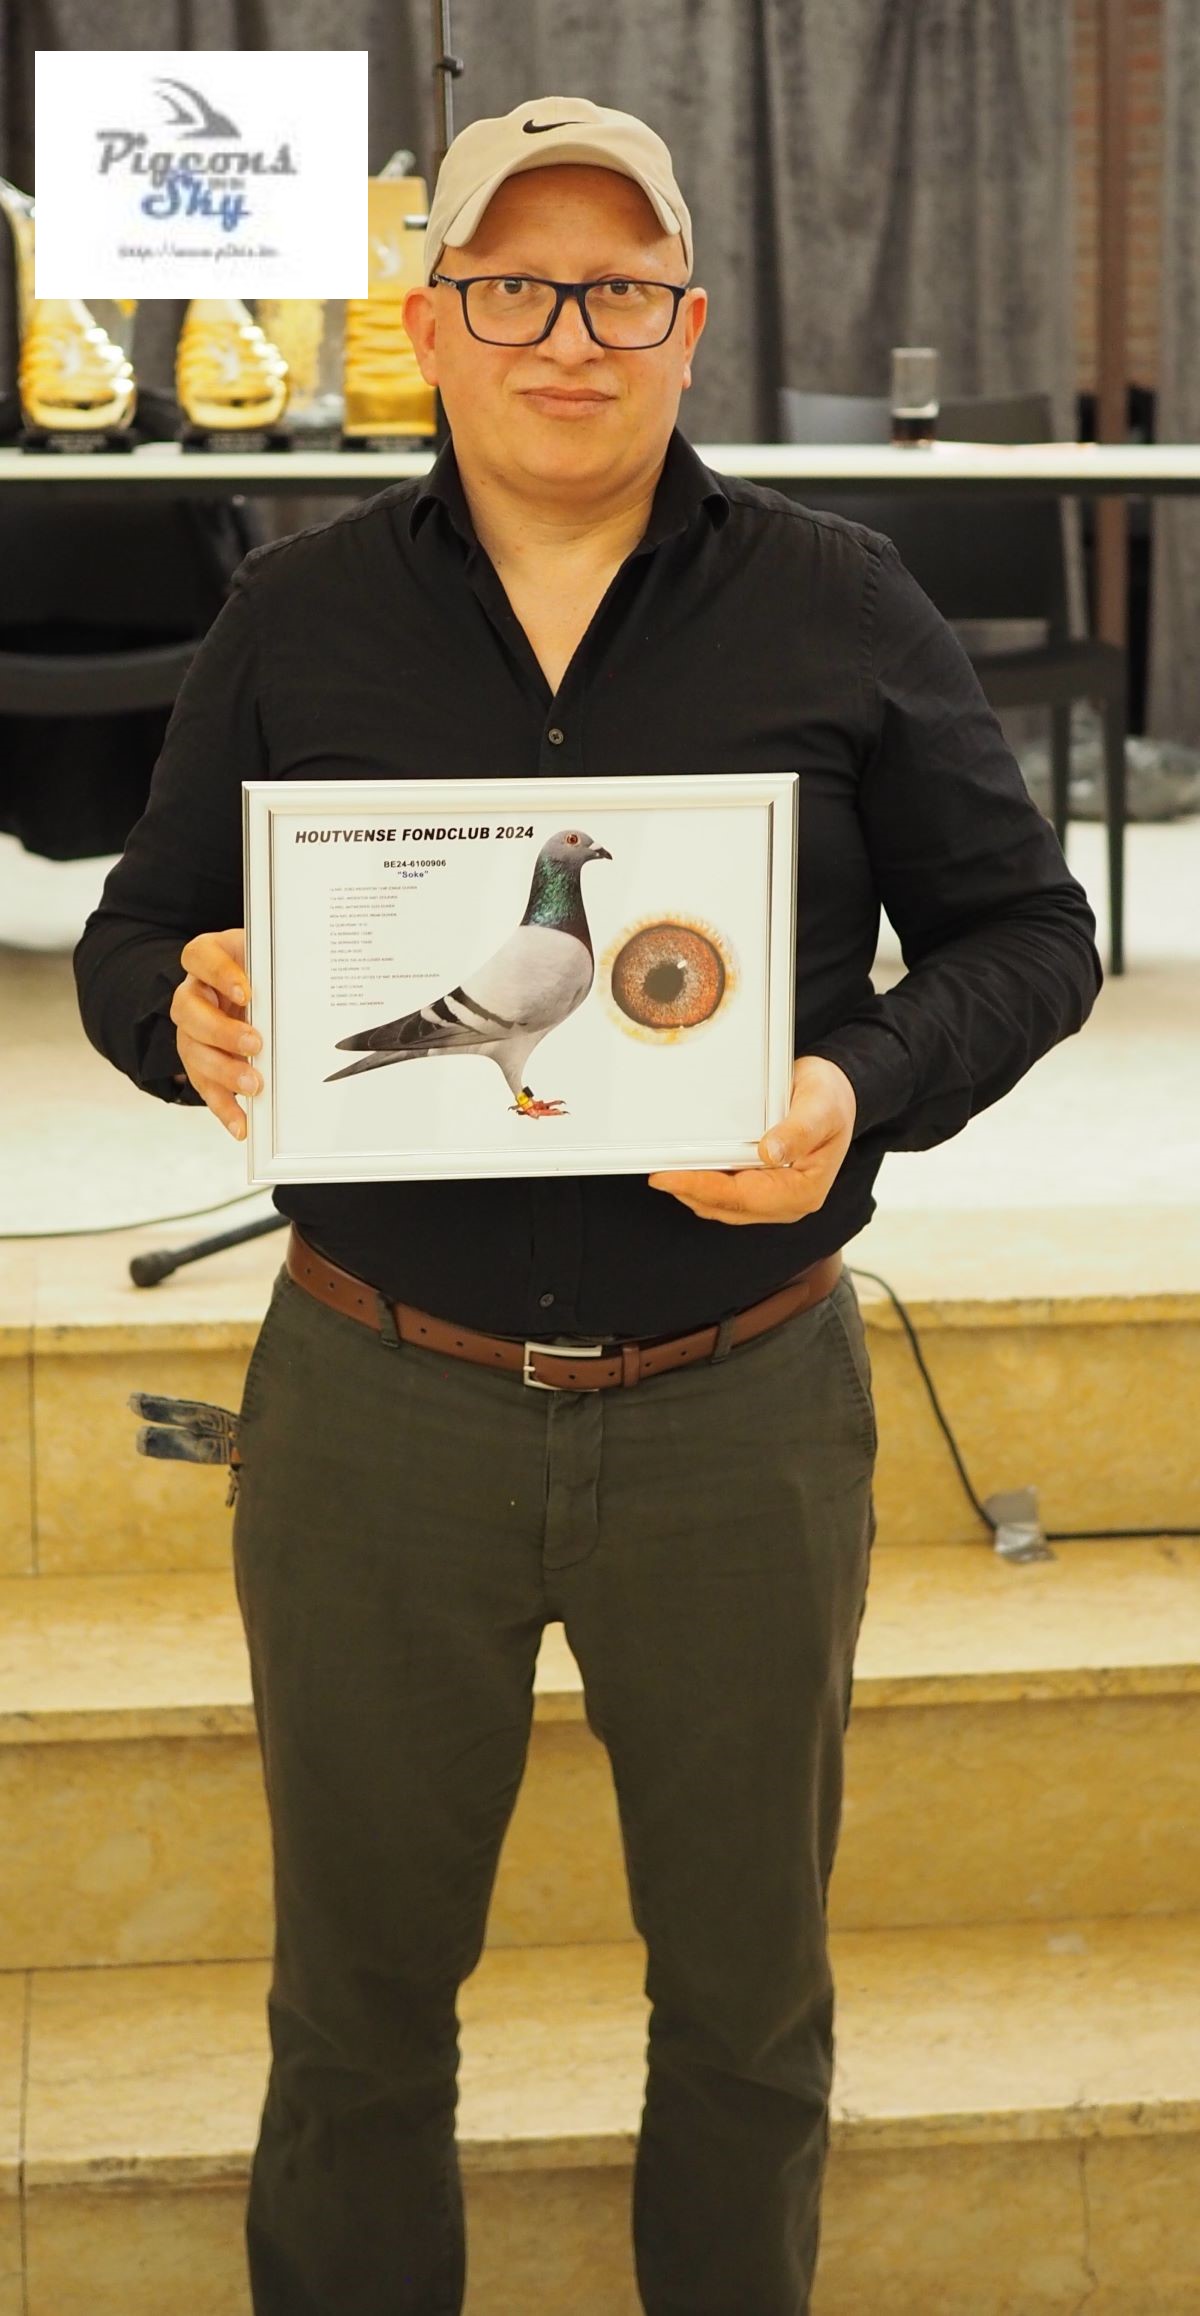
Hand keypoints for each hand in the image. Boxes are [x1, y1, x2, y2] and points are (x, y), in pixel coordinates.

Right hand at [169, 928, 259, 1140]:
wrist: (251, 996)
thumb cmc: (263, 975)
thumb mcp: (270, 961)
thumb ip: (280, 965)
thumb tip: (315, 976)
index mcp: (207, 960)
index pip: (199, 957)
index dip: (218, 973)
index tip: (245, 991)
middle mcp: (194, 995)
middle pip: (189, 1010)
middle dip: (221, 1031)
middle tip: (255, 1043)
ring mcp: (192, 1031)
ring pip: (193, 1051)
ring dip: (223, 1071)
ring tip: (253, 1085)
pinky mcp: (200, 1063)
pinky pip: (205, 1086)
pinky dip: (224, 1106)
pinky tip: (242, 1122)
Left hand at [648, 1055, 856, 1224]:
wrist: (836, 1094)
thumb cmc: (830, 1099)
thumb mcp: (821, 1107)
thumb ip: (798, 1131)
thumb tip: (770, 1152)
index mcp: (803, 1190)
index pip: (743, 1197)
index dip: (702, 1188)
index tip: (669, 1177)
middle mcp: (788, 1202)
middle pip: (727, 1207)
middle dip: (690, 1192)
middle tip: (656, 1174)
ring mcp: (774, 1198)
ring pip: (723, 1206)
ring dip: (693, 1191)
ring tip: (664, 1173)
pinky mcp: (762, 1189)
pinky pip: (726, 1196)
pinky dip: (703, 1184)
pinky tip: (686, 1170)